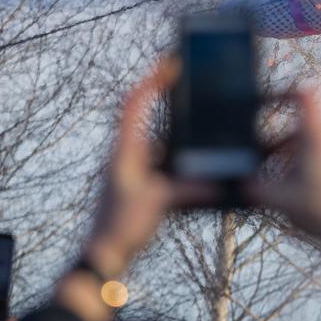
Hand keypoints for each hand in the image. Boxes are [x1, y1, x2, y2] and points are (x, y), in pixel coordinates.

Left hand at [82, 62, 179, 279]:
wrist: (102, 256)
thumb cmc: (120, 227)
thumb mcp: (158, 202)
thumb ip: (188, 189)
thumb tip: (218, 182)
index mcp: (125, 150)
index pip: (134, 103)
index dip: (152, 80)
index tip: (171, 63)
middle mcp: (126, 156)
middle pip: (145, 116)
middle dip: (165, 98)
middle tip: (188, 84)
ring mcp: (132, 171)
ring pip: (157, 142)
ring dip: (175, 132)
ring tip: (200, 124)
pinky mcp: (139, 186)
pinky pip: (161, 163)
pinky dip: (178, 159)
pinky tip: (197, 166)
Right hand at [246, 87, 320, 290]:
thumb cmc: (320, 210)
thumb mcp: (280, 199)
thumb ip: (255, 189)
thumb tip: (235, 184)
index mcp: (316, 138)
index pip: (303, 98)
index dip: (285, 91)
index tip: (268, 96)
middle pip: (299, 128)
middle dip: (277, 141)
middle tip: (261, 156)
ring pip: (310, 146)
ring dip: (290, 156)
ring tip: (278, 179)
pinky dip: (305, 167)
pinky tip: (297, 190)